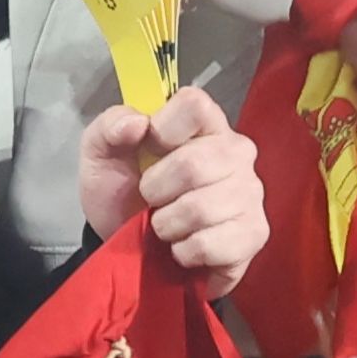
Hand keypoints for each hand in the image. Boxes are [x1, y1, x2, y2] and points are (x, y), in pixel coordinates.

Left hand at [76, 88, 265, 297]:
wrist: (129, 246)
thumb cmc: (123, 193)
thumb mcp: (101, 155)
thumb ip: (109, 128)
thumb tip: (136, 123)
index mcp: (204, 124)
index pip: (195, 105)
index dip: (164, 129)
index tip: (149, 149)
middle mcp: (236, 152)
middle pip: (194, 164)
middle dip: (156, 190)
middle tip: (151, 199)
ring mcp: (251, 193)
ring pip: (201, 209)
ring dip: (167, 225)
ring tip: (167, 224)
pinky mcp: (255, 233)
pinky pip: (213, 244)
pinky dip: (185, 252)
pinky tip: (185, 245)